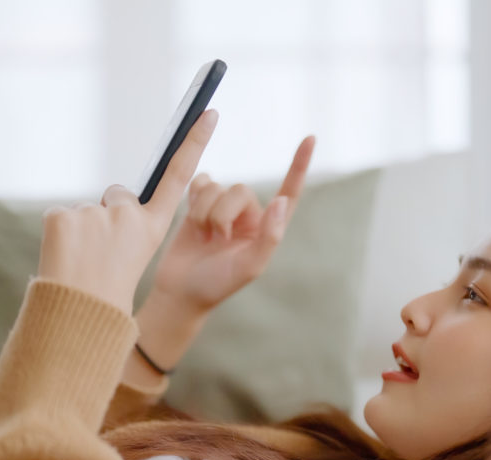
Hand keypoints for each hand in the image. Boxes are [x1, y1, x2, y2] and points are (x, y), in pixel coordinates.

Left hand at [36, 110, 218, 315]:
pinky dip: (57, 235)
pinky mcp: (64, 216)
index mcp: (151, 229)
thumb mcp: (128, 258)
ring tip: (80, 262)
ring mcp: (96, 214)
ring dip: (80, 231)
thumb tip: (102, 209)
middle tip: (99, 252)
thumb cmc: (106, 293)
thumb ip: (123, 227)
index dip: (193, 144)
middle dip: (106, 216)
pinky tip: (62, 257)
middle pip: (116, 197)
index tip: (208, 114)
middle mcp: (129, 217)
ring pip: (86, 211)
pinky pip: (59, 216)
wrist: (78, 315)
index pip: (178, 177)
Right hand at [150, 135, 315, 313]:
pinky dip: (192, 201)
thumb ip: (269, 236)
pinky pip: (199, 183)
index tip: (311, 138)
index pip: (289, 192)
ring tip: (203, 238)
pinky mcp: (198, 204)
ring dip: (203, 214)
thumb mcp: (250, 267)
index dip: (299, 166)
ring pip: (215, 188)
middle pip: (238, 190)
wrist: (179, 291)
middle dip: (221, 214)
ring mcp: (222, 208)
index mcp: (266, 228)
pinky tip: (192, 225)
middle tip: (217, 240)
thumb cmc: (217, 284)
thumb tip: (282, 201)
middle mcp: (248, 215)